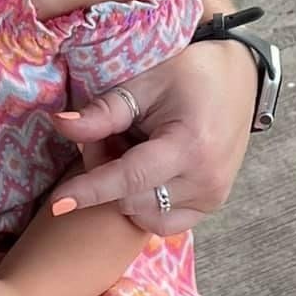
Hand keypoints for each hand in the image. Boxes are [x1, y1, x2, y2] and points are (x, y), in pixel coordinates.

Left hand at [47, 39, 255, 232]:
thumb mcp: (145, 83)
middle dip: (105, 173)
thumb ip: (104, 112)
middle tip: (108, 134)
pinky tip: (143, 171)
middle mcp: (206, 181)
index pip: (130, 178)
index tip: (57, 203)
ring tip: (130, 149)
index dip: (91, 190)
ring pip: (143, 214)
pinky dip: (143, 203)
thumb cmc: (189, 74)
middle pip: (130, 198)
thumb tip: (60, 125)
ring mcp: (212, 198)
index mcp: (191, 146)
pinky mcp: (211, 205)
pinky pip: (163, 221)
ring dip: (123, 191)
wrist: (237, 79)